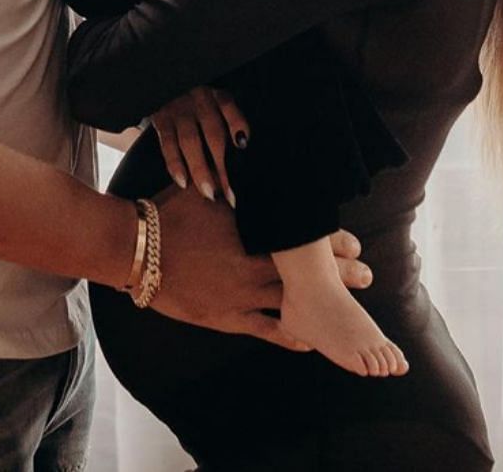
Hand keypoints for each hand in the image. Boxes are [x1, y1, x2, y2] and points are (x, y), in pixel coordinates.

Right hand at [151, 86, 248, 204]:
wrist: (165, 90)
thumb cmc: (198, 106)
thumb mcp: (216, 105)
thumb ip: (229, 124)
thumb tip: (242, 155)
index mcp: (216, 97)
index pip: (230, 109)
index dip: (238, 127)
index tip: (244, 147)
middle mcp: (199, 101)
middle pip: (213, 134)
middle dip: (223, 167)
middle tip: (230, 194)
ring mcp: (179, 110)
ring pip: (191, 142)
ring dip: (200, 170)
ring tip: (209, 193)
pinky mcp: (161, 119)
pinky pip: (168, 144)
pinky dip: (175, 164)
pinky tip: (183, 182)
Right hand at [151, 186, 371, 349]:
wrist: (136, 250)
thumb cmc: (169, 214)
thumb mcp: (205, 189)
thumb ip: (234, 184)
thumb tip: (254, 162)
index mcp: (250, 230)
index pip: (301, 237)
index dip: (330, 242)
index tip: (353, 243)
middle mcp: (251, 262)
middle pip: (305, 269)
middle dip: (338, 272)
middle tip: (366, 274)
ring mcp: (241, 293)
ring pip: (293, 300)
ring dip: (323, 304)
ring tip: (352, 309)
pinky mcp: (227, 316)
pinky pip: (266, 329)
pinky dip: (290, 334)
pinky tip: (310, 340)